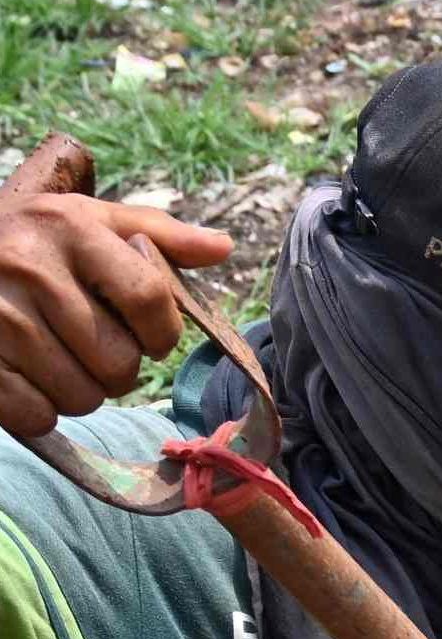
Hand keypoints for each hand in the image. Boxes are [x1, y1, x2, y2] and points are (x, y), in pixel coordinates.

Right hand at [0, 194, 232, 441]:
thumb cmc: (29, 243)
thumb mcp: (85, 222)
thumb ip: (154, 235)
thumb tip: (223, 247)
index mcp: (68, 226)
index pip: (151, 300)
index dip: (160, 333)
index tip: (145, 334)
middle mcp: (29, 265)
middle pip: (120, 363)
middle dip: (113, 366)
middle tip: (81, 340)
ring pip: (83, 397)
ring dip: (76, 388)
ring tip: (47, 352)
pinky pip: (38, 416)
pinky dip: (37, 408)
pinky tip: (20, 371)